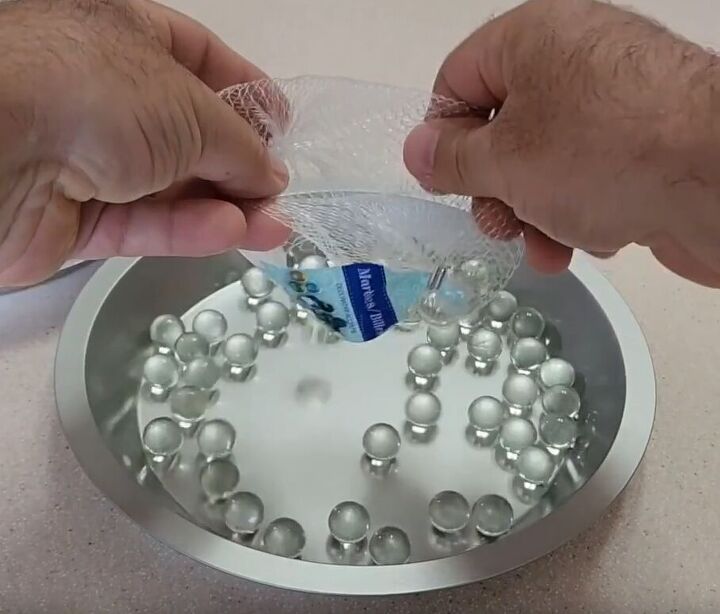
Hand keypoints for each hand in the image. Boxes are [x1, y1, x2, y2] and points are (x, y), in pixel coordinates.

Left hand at [0, 0, 287, 286]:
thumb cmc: (92, 93)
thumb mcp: (191, 108)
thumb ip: (240, 147)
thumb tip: (269, 175)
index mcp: (126, 40)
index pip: (199, 60)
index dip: (245, 92)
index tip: (282, 125)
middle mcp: (105, 96)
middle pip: (189, 135)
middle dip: (240, 166)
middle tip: (278, 194)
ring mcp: (87, 159)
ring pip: (170, 188)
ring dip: (225, 207)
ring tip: (272, 227)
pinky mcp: (75, 218)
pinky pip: (142, 223)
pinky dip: (187, 230)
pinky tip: (230, 233)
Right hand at [404, 0, 719, 286]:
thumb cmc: (605, 152)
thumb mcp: (503, 161)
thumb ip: (450, 159)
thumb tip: (417, 152)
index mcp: (531, 39)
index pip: (458, 79)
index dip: (443, 135)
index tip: (447, 181)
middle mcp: (572, 63)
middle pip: (502, 129)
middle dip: (495, 188)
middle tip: (501, 220)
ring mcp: (612, 107)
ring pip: (543, 165)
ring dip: (535, 213)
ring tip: (549, 241)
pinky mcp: (642, 148)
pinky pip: (586, 180)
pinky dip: (579, 213)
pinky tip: (596, 234)